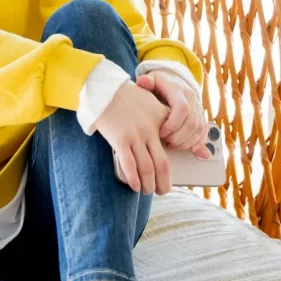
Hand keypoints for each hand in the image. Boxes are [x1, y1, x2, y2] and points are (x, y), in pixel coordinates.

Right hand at [91, 81, 171, 195]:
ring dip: (148, 184)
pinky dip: (133, 178)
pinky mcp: (119, 139)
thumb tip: (170, 134)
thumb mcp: (152, 103)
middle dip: (164, 182)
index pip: (174, 148)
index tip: (171, 175)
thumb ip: (163, 118)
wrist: (105, 89)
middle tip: (163, 191)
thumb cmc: (128, 96)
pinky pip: (129, 165)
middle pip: (162, 164)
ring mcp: (135, 135)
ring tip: (147, 191)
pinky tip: (134, 186)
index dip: (174, 164)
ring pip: (147, 168)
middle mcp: (150, 130)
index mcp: (161, 121)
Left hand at [136, 71, 211, 159]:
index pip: (182, 108)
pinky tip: (188, 148)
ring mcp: (198, 108)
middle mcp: (192, 99)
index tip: (160, 133)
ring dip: (186, 142)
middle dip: (178, 137)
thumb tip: (142, 82)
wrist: (174, 80)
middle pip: (192, 122)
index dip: (172, 124)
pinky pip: (204, 131)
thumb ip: (146, 83)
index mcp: (179, 90)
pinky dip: (197, 142)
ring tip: (172, 145)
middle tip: (166, 142)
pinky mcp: (201, 116)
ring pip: (199, 129)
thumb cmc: (159, 84)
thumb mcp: (151, 80)